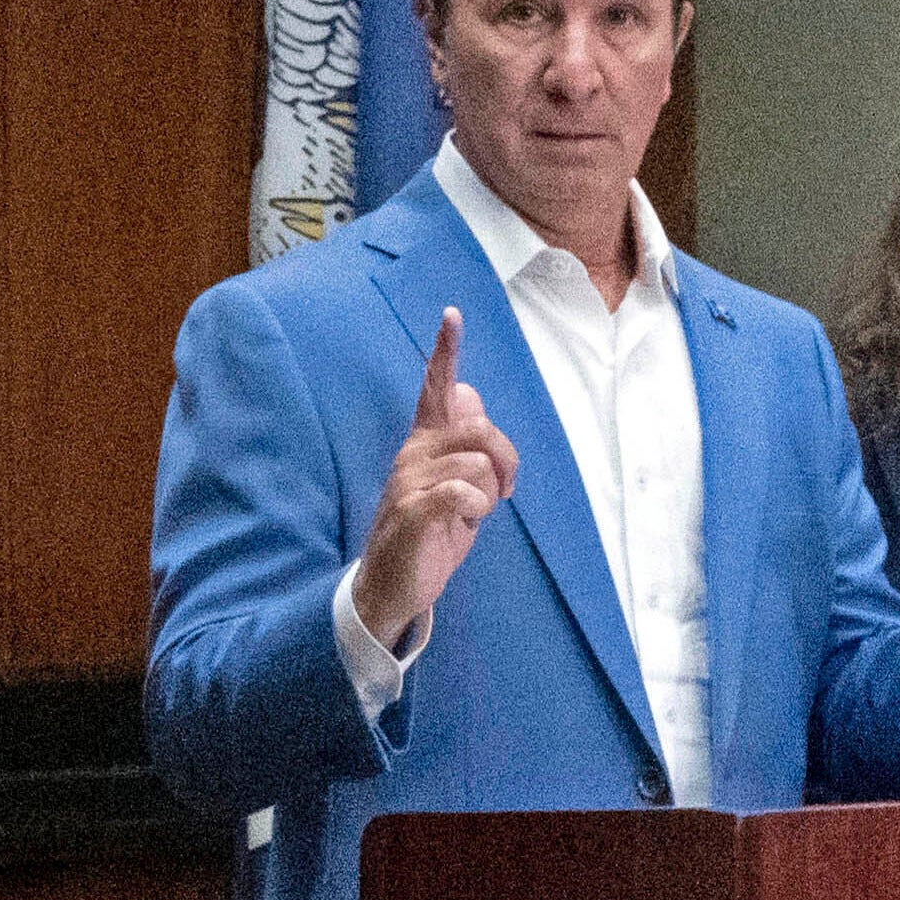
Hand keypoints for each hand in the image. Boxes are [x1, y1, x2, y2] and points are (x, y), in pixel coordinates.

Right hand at [354, 309, 509, 657]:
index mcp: (424, 443)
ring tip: (471, 514)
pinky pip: (463, 491)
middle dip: (506, 459)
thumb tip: (470, 394)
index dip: (446, 351)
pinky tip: (461, 521)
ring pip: (478, 463)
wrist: (393, 585)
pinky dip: (475, 508)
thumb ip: (465, 444)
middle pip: (480, 427)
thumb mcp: (455, 484)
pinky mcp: (413, 510)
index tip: (452, 314)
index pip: (435, 389)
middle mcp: (414, 453)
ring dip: (489, 494)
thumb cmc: (430, 533)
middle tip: (504, 491)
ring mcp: (409, 480)